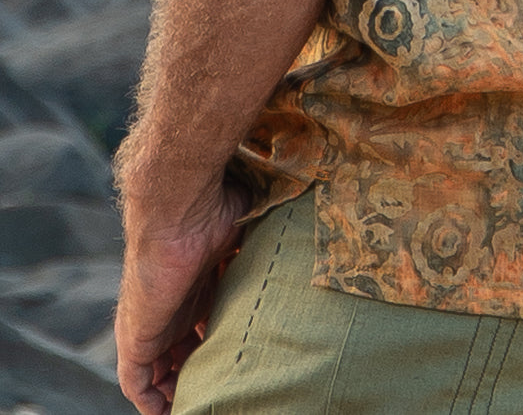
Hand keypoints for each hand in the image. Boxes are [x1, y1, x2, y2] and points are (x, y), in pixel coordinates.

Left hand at [116, 180, 249, 414]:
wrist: (181, 216)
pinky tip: (170, 412)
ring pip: (160, 371)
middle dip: (199, 371)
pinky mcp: (136, 337)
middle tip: (224, 388)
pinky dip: (151, 401)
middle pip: (183, 351)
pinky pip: (137, 381)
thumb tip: (298, 243)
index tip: (237, 361)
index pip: (204, 325)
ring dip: (178, 391)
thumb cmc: (217, 214)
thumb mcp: (248, 236)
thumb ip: (263, 245)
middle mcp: (175, 306)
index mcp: (198, 284)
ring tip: (202, 403)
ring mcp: (153, 322)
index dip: (216, 345)